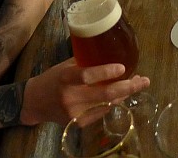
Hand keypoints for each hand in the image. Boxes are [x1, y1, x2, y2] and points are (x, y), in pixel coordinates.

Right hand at [19, 59, 150, 125]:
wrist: (34, 103)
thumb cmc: (52, 79)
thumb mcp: (65, 66)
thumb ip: (85, 63)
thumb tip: (110, 53)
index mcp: (65, 78)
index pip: (87, 76)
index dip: (106, 72)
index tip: (122, 67)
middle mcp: (71, 98)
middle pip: (105, 94)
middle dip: (128, 87)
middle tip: (144, 80)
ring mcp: (75, 113)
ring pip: (107, 104)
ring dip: (125, 94)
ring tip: (137, 83)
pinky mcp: (79, 123)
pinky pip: (102, 111)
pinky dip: (113, 101)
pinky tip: (121, 93)